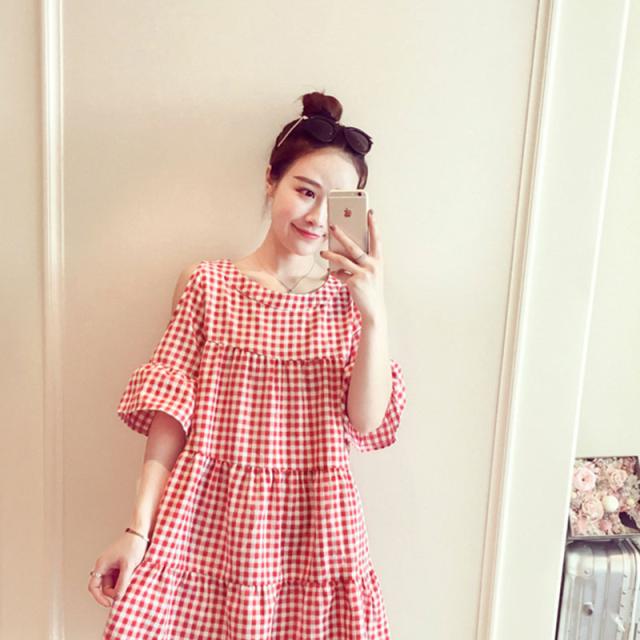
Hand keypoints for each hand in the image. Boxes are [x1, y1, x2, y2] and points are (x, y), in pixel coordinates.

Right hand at [88, 531, 147, 607]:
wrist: (142, 532)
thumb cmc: (133, 545)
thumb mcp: (128, 566)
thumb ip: (122, 583)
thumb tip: (117, 598)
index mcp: (102, 565)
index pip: (93, 587)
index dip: (99, 598)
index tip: (110, 604)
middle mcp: (104, 566)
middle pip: (105, 587)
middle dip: (114, 592)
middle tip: (126, 593)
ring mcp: (112, 565)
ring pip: (113, 583)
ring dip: (121, 586)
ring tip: (132, 583)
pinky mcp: (119, 565)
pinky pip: (119, 578)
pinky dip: (125, 581)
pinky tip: (133, 579)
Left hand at [320, 209, 385, 323]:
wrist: (373, 309)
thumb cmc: (370, 289)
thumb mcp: (369, 273)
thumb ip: (360, 262)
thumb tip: (342, 253)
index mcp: (378, 261)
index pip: (376, 239)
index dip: (373, 226)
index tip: (369, 213)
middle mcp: (373, 265)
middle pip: (354, 246)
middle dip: (342, 235)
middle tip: (332, 226)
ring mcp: (364, 274)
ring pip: (343, 259)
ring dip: (331, 255)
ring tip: (322, 252)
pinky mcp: (354, 282)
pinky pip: (340, 274)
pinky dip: (336, 274)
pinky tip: (334, 274)